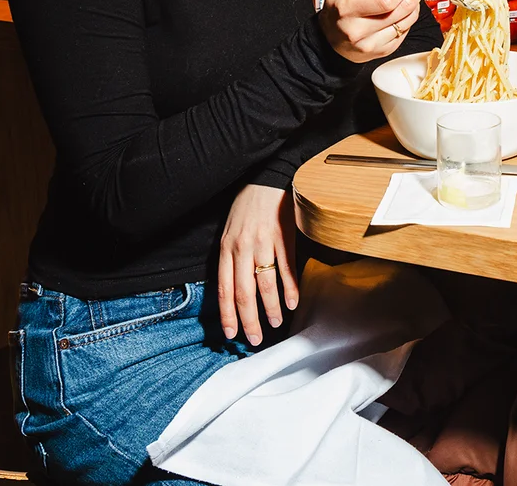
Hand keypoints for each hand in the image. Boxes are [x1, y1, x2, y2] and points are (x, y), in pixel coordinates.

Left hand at [218, 184, 298, 345]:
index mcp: (226, 249)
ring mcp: (264, 243)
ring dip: (270, 308)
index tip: (231, 334)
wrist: (266, 178)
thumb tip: (233, 288)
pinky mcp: (284, 236)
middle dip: (248, 320)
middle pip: (243, 292)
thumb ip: (231, 257)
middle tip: (255, 339)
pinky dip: (290, 287)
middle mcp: (242, 248)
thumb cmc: (247, 206)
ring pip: (265, 283)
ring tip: (276, 324)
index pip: (223, 289)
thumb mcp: (230, 231)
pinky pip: (286, 267)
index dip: (227, 314)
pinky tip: (293, 302)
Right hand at [318, 0, 425, 63]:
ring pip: (409, 19)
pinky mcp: (384, 51)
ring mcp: (373, 44)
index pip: (387, 0)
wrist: (330, 39)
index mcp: (348, 9)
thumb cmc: (339, 9)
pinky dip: (408, 17)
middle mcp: (359, 30)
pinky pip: (407, 30)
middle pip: (403, 8)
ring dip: (413, 3)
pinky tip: (399, 11)